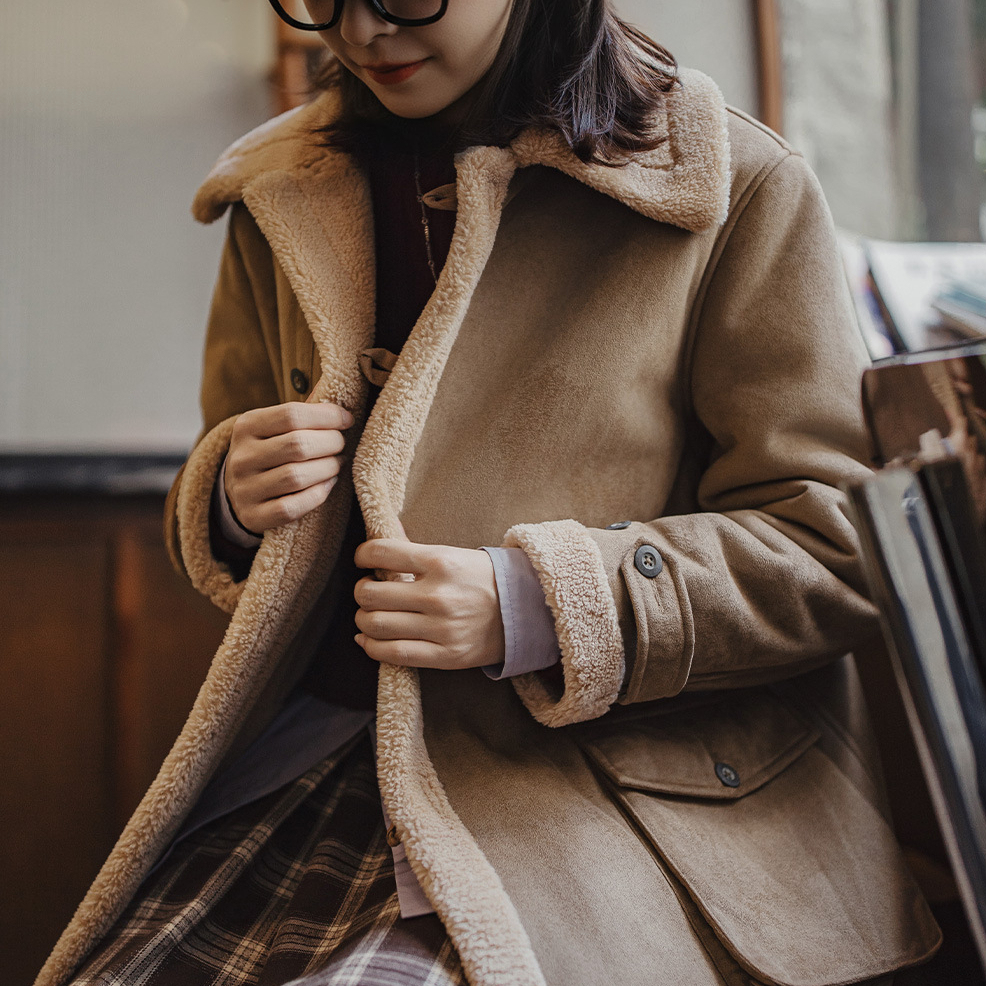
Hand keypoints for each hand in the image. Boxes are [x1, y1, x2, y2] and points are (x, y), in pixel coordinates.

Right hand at [225, 402, 352, 533]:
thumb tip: (341, 403)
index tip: (347, 420)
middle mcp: (241, 457)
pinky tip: (328, 484)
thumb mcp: (274, 427)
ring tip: (337, 463)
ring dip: (328, 468)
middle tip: (341, 444)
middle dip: (331, 443)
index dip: (327, 416)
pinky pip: (292, 507)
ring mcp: (244, 489)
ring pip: (297, 477)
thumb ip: (302, 414)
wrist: (238, 491)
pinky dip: (317, 494)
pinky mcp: (253, 516)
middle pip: (297, 445)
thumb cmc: (269, 451)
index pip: (292, 415)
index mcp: (246, 426)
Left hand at [353, 539, 504, 669]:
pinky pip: (394, 654)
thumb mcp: (454, 555)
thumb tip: (382, 539)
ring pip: (376, 625)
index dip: (362, 555)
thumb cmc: (482, 579)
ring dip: (363, 618)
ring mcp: (441, 628)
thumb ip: (416, 551)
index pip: (381, 553)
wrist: (523, 612)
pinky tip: (368, 638)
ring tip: (368, 614)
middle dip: (361, 591)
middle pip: (371, 594)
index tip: (362, 559)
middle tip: (366, 590)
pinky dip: (371, 646)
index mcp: (441, 562)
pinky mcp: (444, 655)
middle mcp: (438, 595)